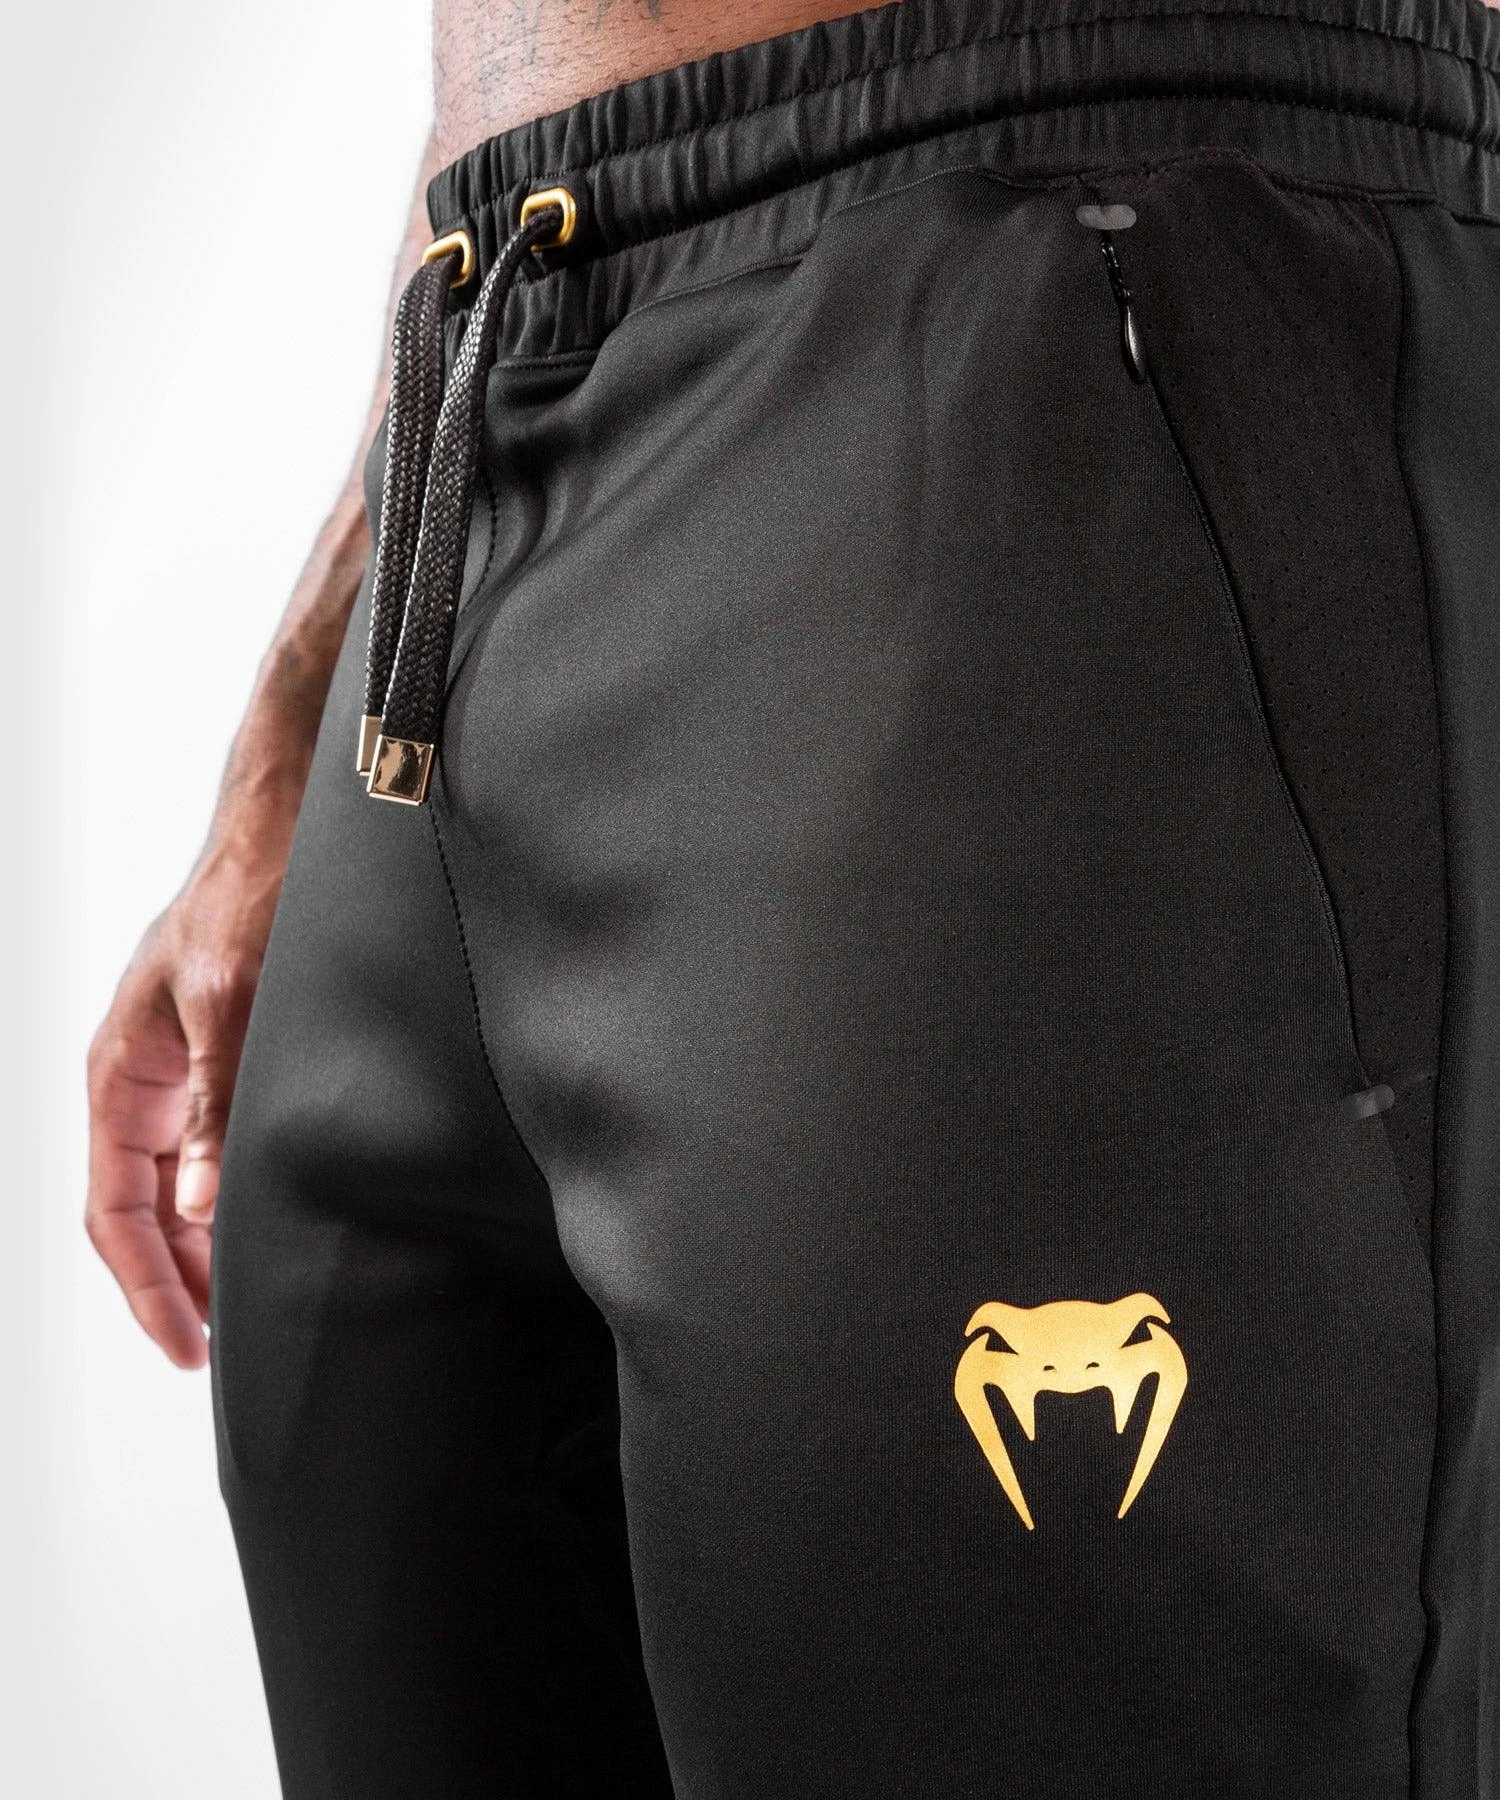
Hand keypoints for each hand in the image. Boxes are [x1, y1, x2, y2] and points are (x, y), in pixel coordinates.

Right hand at [86, 841, 285, 1367]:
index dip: (146, 1284)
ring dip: (207, 1247)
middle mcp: (143, 1086)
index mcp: (119, 1076)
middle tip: (224, 1340)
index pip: (114, 1211)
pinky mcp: (224, 1066)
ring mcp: (182, 1079)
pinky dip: (234, 1199)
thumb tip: (204, 1203)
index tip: (186, 1343)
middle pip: (144, 1213)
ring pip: (180, 1190)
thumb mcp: (227, 1003)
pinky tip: (267, 1228)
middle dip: (178, 1279)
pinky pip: (215, 1153)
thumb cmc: (243, 899)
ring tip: (246, 1303)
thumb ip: (214, 1102)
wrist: (283, 837)